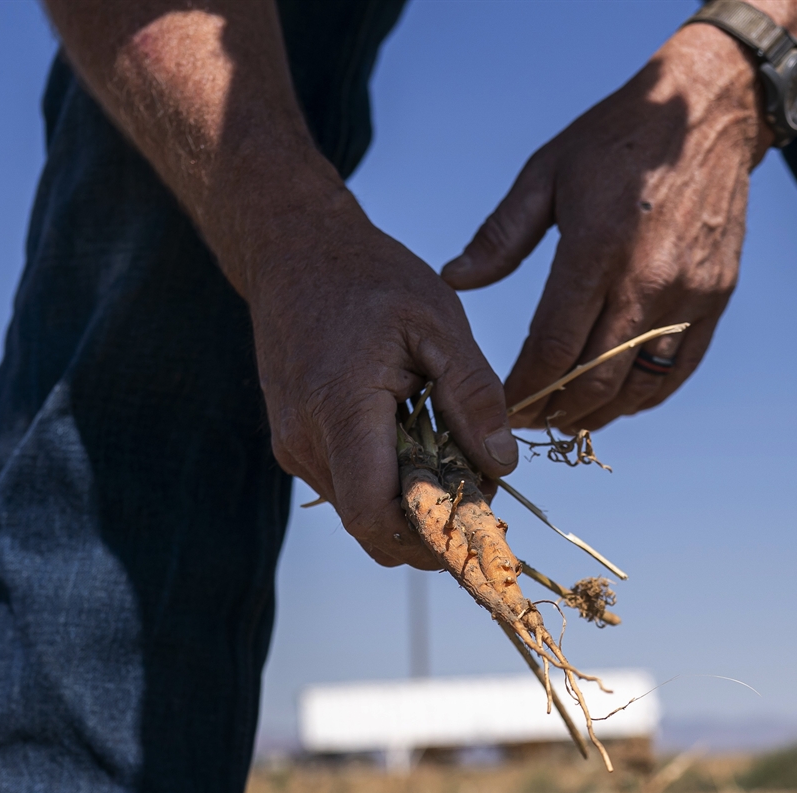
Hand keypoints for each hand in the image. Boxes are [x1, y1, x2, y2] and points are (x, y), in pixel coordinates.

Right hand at [248, 187, 517, 568]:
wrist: (294, 250)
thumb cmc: (369, 278)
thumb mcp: (438, 322)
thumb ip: (473, 395)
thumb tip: (502, 464)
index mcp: (341, 410)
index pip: (376, 516)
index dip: (429, 538)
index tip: (478, 524)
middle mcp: (306, 442)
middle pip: (374, 528)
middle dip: (433, 526)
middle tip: (482, 491)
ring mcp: (295, 448)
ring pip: (362, 513)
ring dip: (415, 505)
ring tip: (458, 458)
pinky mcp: (296, 445)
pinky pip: (350, 487)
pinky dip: (392, 484)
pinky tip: (424, 445)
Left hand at [441, 24, 769, 432]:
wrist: (705, 114)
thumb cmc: (615, 139)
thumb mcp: (547, 172)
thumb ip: (501, 235)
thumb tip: (455, 279)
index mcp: (596, 249)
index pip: (552, 346)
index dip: (523, 388)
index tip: (501, 404)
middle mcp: (647, 281)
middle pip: (594, 380)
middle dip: (554, 411)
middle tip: (528, 420)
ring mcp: (687, 295)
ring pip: (638, 387)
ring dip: (598, 413)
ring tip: (567, 416)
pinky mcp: (715, 299)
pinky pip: (677, 371)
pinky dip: (643, 397)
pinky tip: (615, 399)